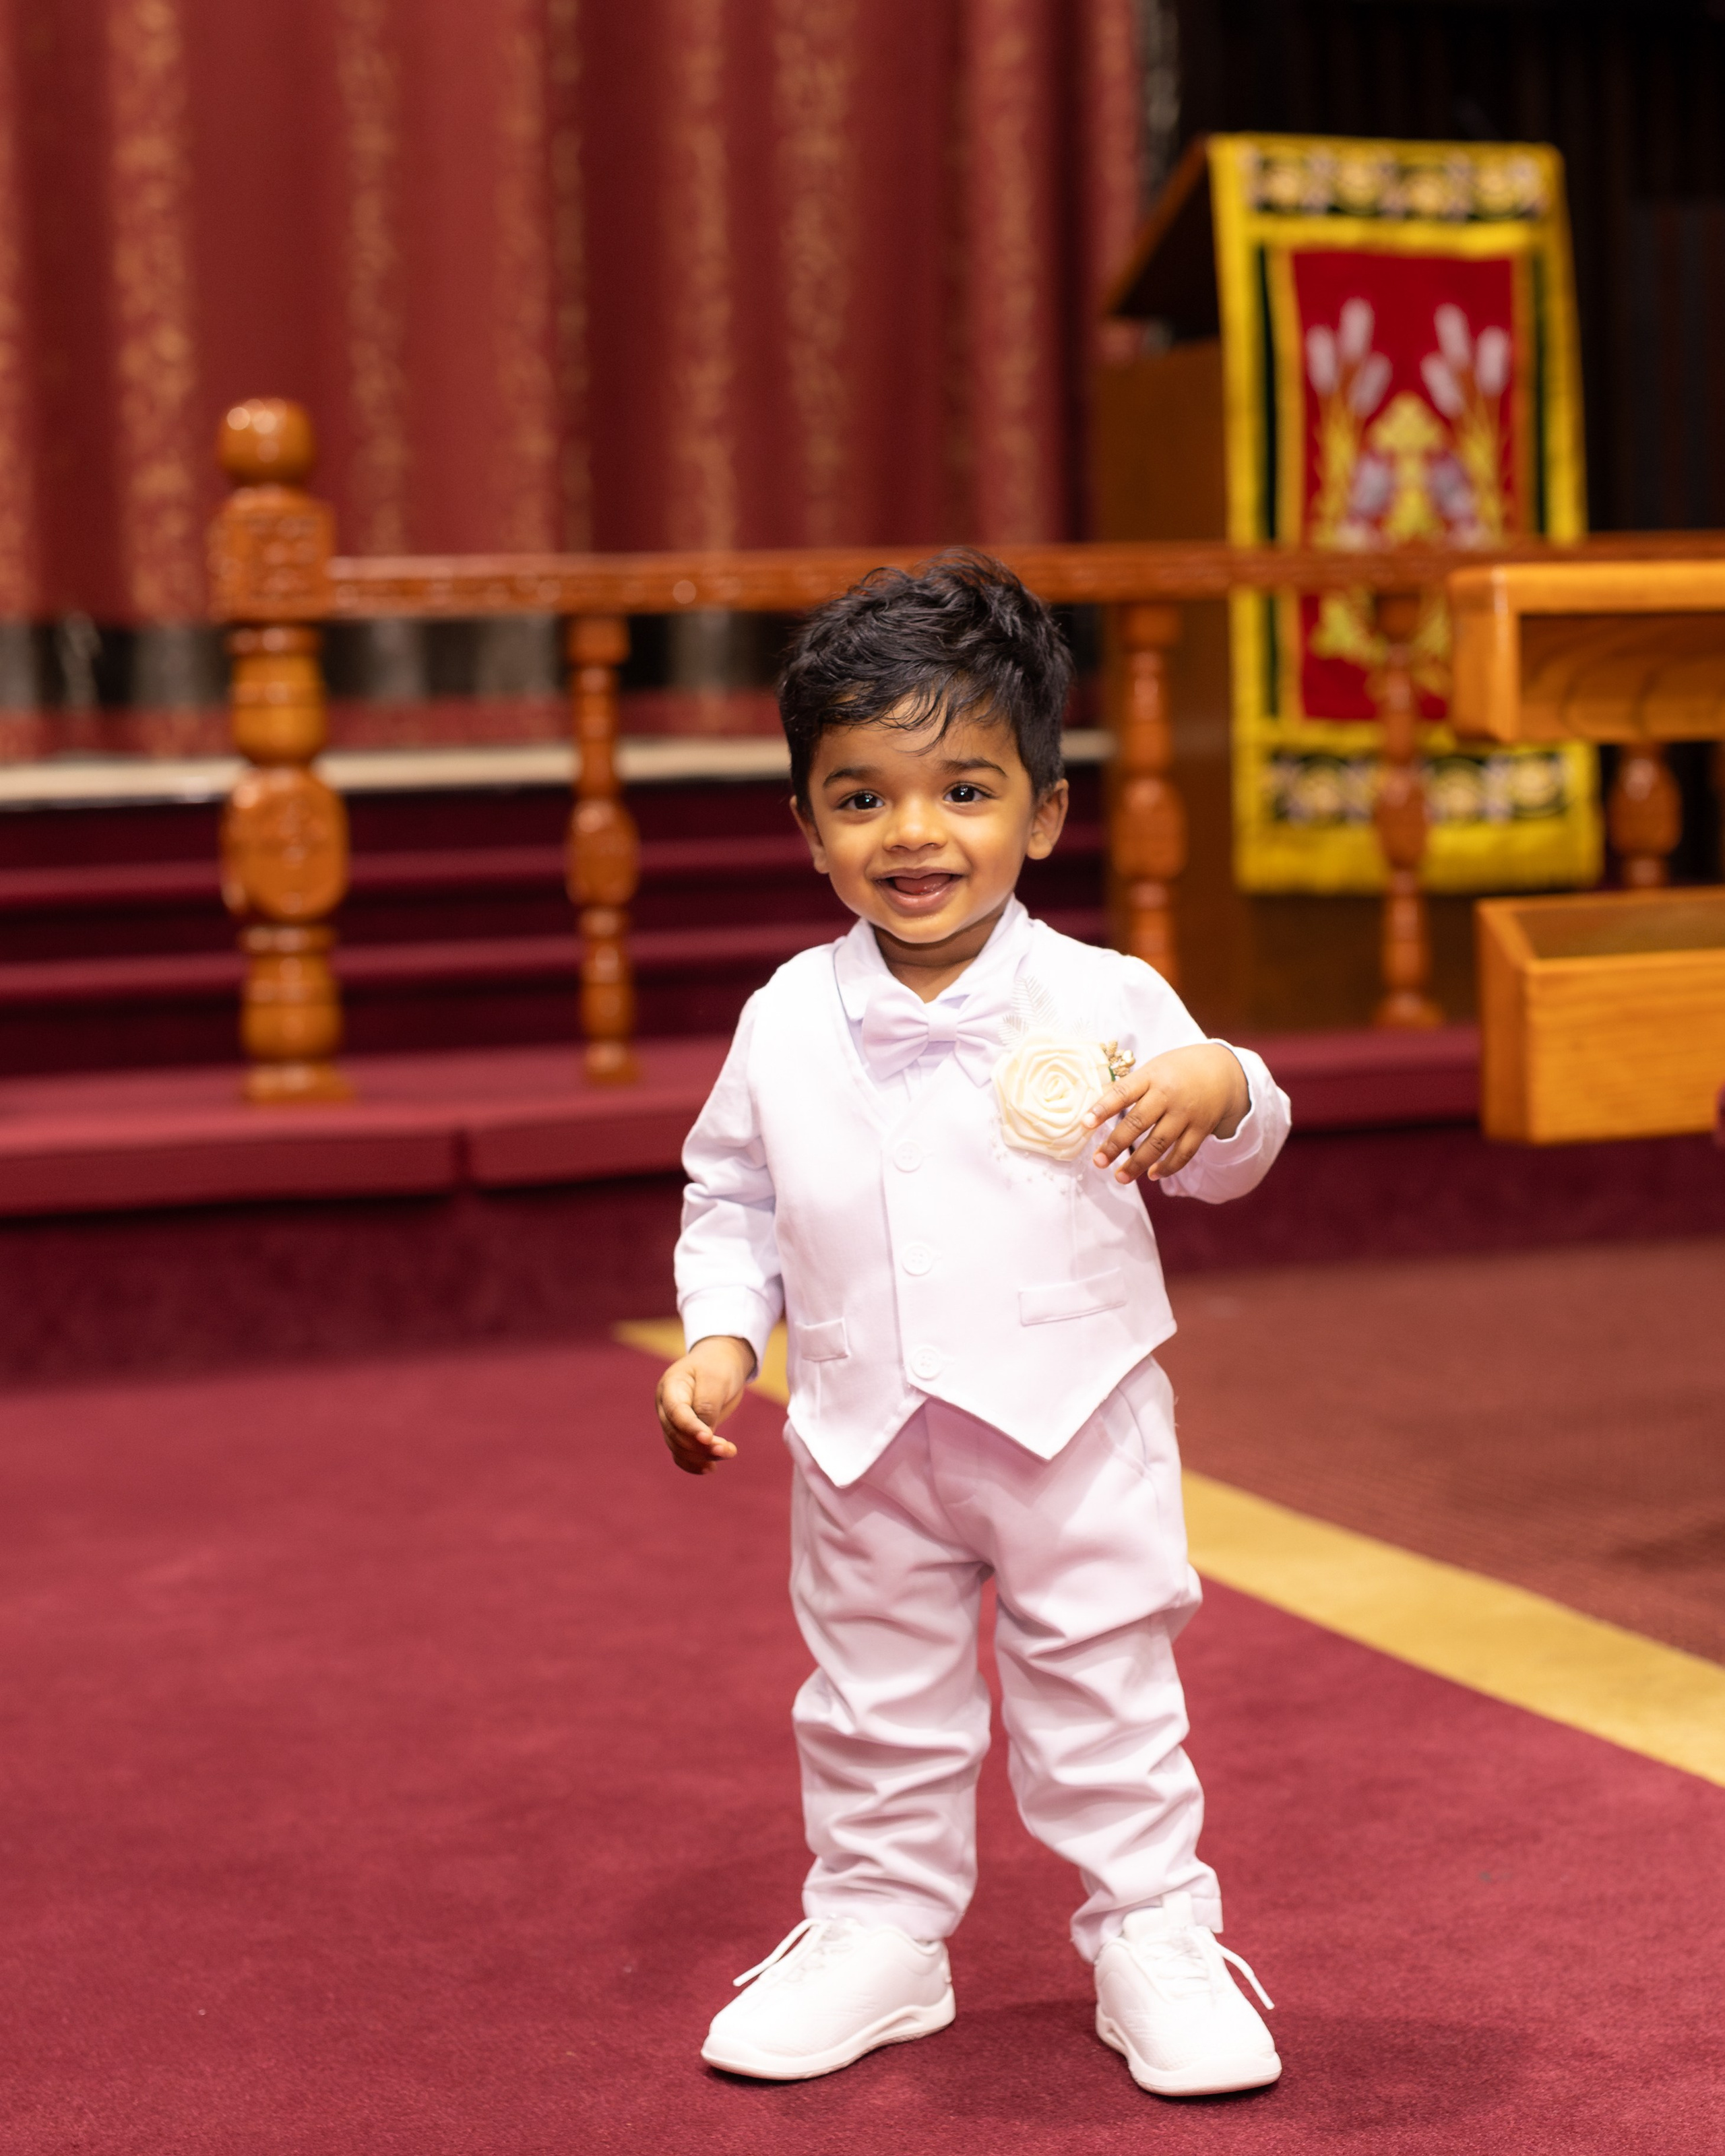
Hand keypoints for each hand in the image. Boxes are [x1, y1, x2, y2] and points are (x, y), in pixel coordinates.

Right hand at [656, 1335, 754, 1474]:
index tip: (709, 1439)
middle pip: (676, 1434)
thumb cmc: (717, 1366)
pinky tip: (710, 1468)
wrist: (719, 1362)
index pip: (676, 1412)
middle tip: (728, 1450)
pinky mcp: (682, 1432)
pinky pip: (681, 1453)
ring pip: (679, 1446)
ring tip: (729, 1453)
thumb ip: (707, 1404)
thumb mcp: (715, 1377)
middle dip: (701, 1446)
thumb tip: (704, 1435)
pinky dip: (694, 1463)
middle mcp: (666, 1406)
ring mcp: (672, 1421)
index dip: (691, 1428)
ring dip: (703, 1455)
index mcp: (670, 1387)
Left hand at [1083, 1043, 1248, 1184]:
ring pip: (1159, 1143)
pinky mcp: (1201, 1129)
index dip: (1103, 1108)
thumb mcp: (1153, 1068)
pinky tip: (1152, 1175)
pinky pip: (1183, 1153)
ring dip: (1138, 1163)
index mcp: (1151, 1076)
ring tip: (1120, 1177)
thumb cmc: (1177, 1071)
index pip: (1123, 1092)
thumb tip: (1098, 1111)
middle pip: (1138, 1122)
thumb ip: (1130, 1088)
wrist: (1223, 1070)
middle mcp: (1168, 1095)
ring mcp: (1186, 1113)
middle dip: (1116, 1144)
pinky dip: (1168, 1167)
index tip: (1085, 1124)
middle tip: (1098, 1161)